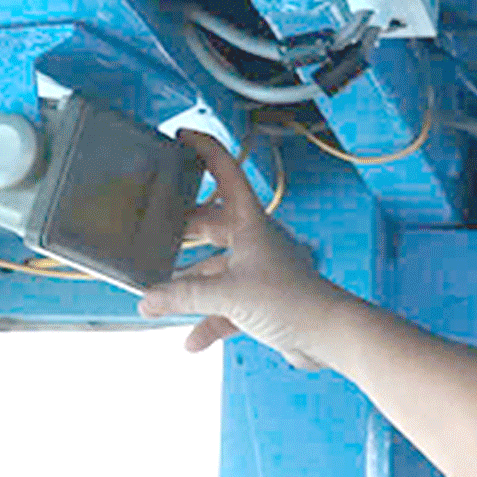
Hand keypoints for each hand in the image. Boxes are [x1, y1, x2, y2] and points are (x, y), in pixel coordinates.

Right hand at [139, 131, 350, 369]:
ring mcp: (259, 271)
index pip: (226, 172)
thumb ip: (183, 296)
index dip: (205, 150)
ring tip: (161, 294)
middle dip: (184, 228)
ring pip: (215, 269)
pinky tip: (191, 340)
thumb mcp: (228, 293)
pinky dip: (208, 321)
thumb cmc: (292, 300)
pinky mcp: (263, 301)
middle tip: (155, 227)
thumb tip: (147, 299)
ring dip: (190, 283)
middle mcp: (254, 241)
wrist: (329, 335)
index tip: (183, 136)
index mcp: (250, 222)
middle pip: (212, 223)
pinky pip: (226, 306)